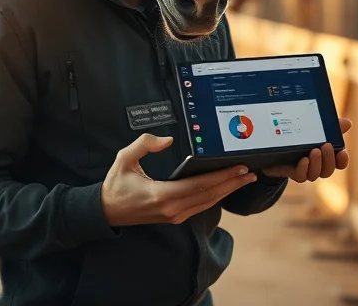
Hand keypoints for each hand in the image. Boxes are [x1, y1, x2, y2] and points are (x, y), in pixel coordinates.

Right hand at [101, 134, 257, 226]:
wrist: (106, 212)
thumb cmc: (116, 185)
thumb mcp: (124, 159)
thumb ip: (145, 144)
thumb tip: (168, 140)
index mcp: (162, 195)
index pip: (200, 185)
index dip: (223, 176)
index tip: (239, 168)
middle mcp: (172, 208)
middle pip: (210, 195)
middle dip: (232, 183)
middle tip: (251, 172)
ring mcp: (174, 215)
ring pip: (208, 203)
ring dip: (227, 190)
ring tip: (244, 179)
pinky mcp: (174, 217)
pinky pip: (200, 206)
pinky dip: (215, 196)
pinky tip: (225, 188)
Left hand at [263, 118, 352, 181]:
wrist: (274, 146)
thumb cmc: (299, 138)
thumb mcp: (315, 130)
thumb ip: (331, 128)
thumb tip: (348, 123)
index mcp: (324, 156)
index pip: (339, 163)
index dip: (343, 160)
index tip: (343, 152)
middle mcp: (316, 166)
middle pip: (328, 170)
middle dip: (329, 159)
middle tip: (326, 146)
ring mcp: (304, 170)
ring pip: (315, 175)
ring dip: (317, 164)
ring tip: (314, 151)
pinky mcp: (290, 172)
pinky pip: (300, 175)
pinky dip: (303, 169)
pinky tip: (304, 160)